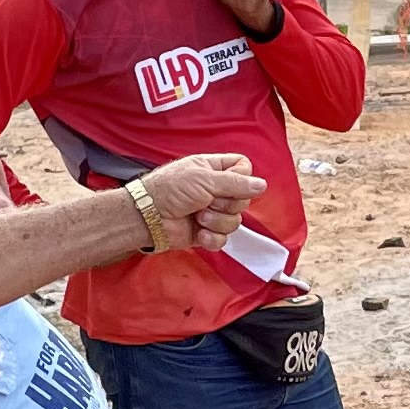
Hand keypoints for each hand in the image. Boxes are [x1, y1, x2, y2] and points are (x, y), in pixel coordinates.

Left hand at [139, 154, 264, 249]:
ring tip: (198, 216)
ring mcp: (211, 212)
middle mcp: (214, 190)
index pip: (244, 169)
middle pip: (243, 198)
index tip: (229, 182)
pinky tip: (199, 232)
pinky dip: (212, 238)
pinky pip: (224, 239)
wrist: (147, 217)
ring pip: (235, 221)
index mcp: (213, 169)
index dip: (242, 178)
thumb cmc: (168, 189)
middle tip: (207, 201)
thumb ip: (236, 183)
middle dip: (227, 204)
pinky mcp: (206, 232)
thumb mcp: (204, 179)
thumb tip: (262, 185)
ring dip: (217, 221)